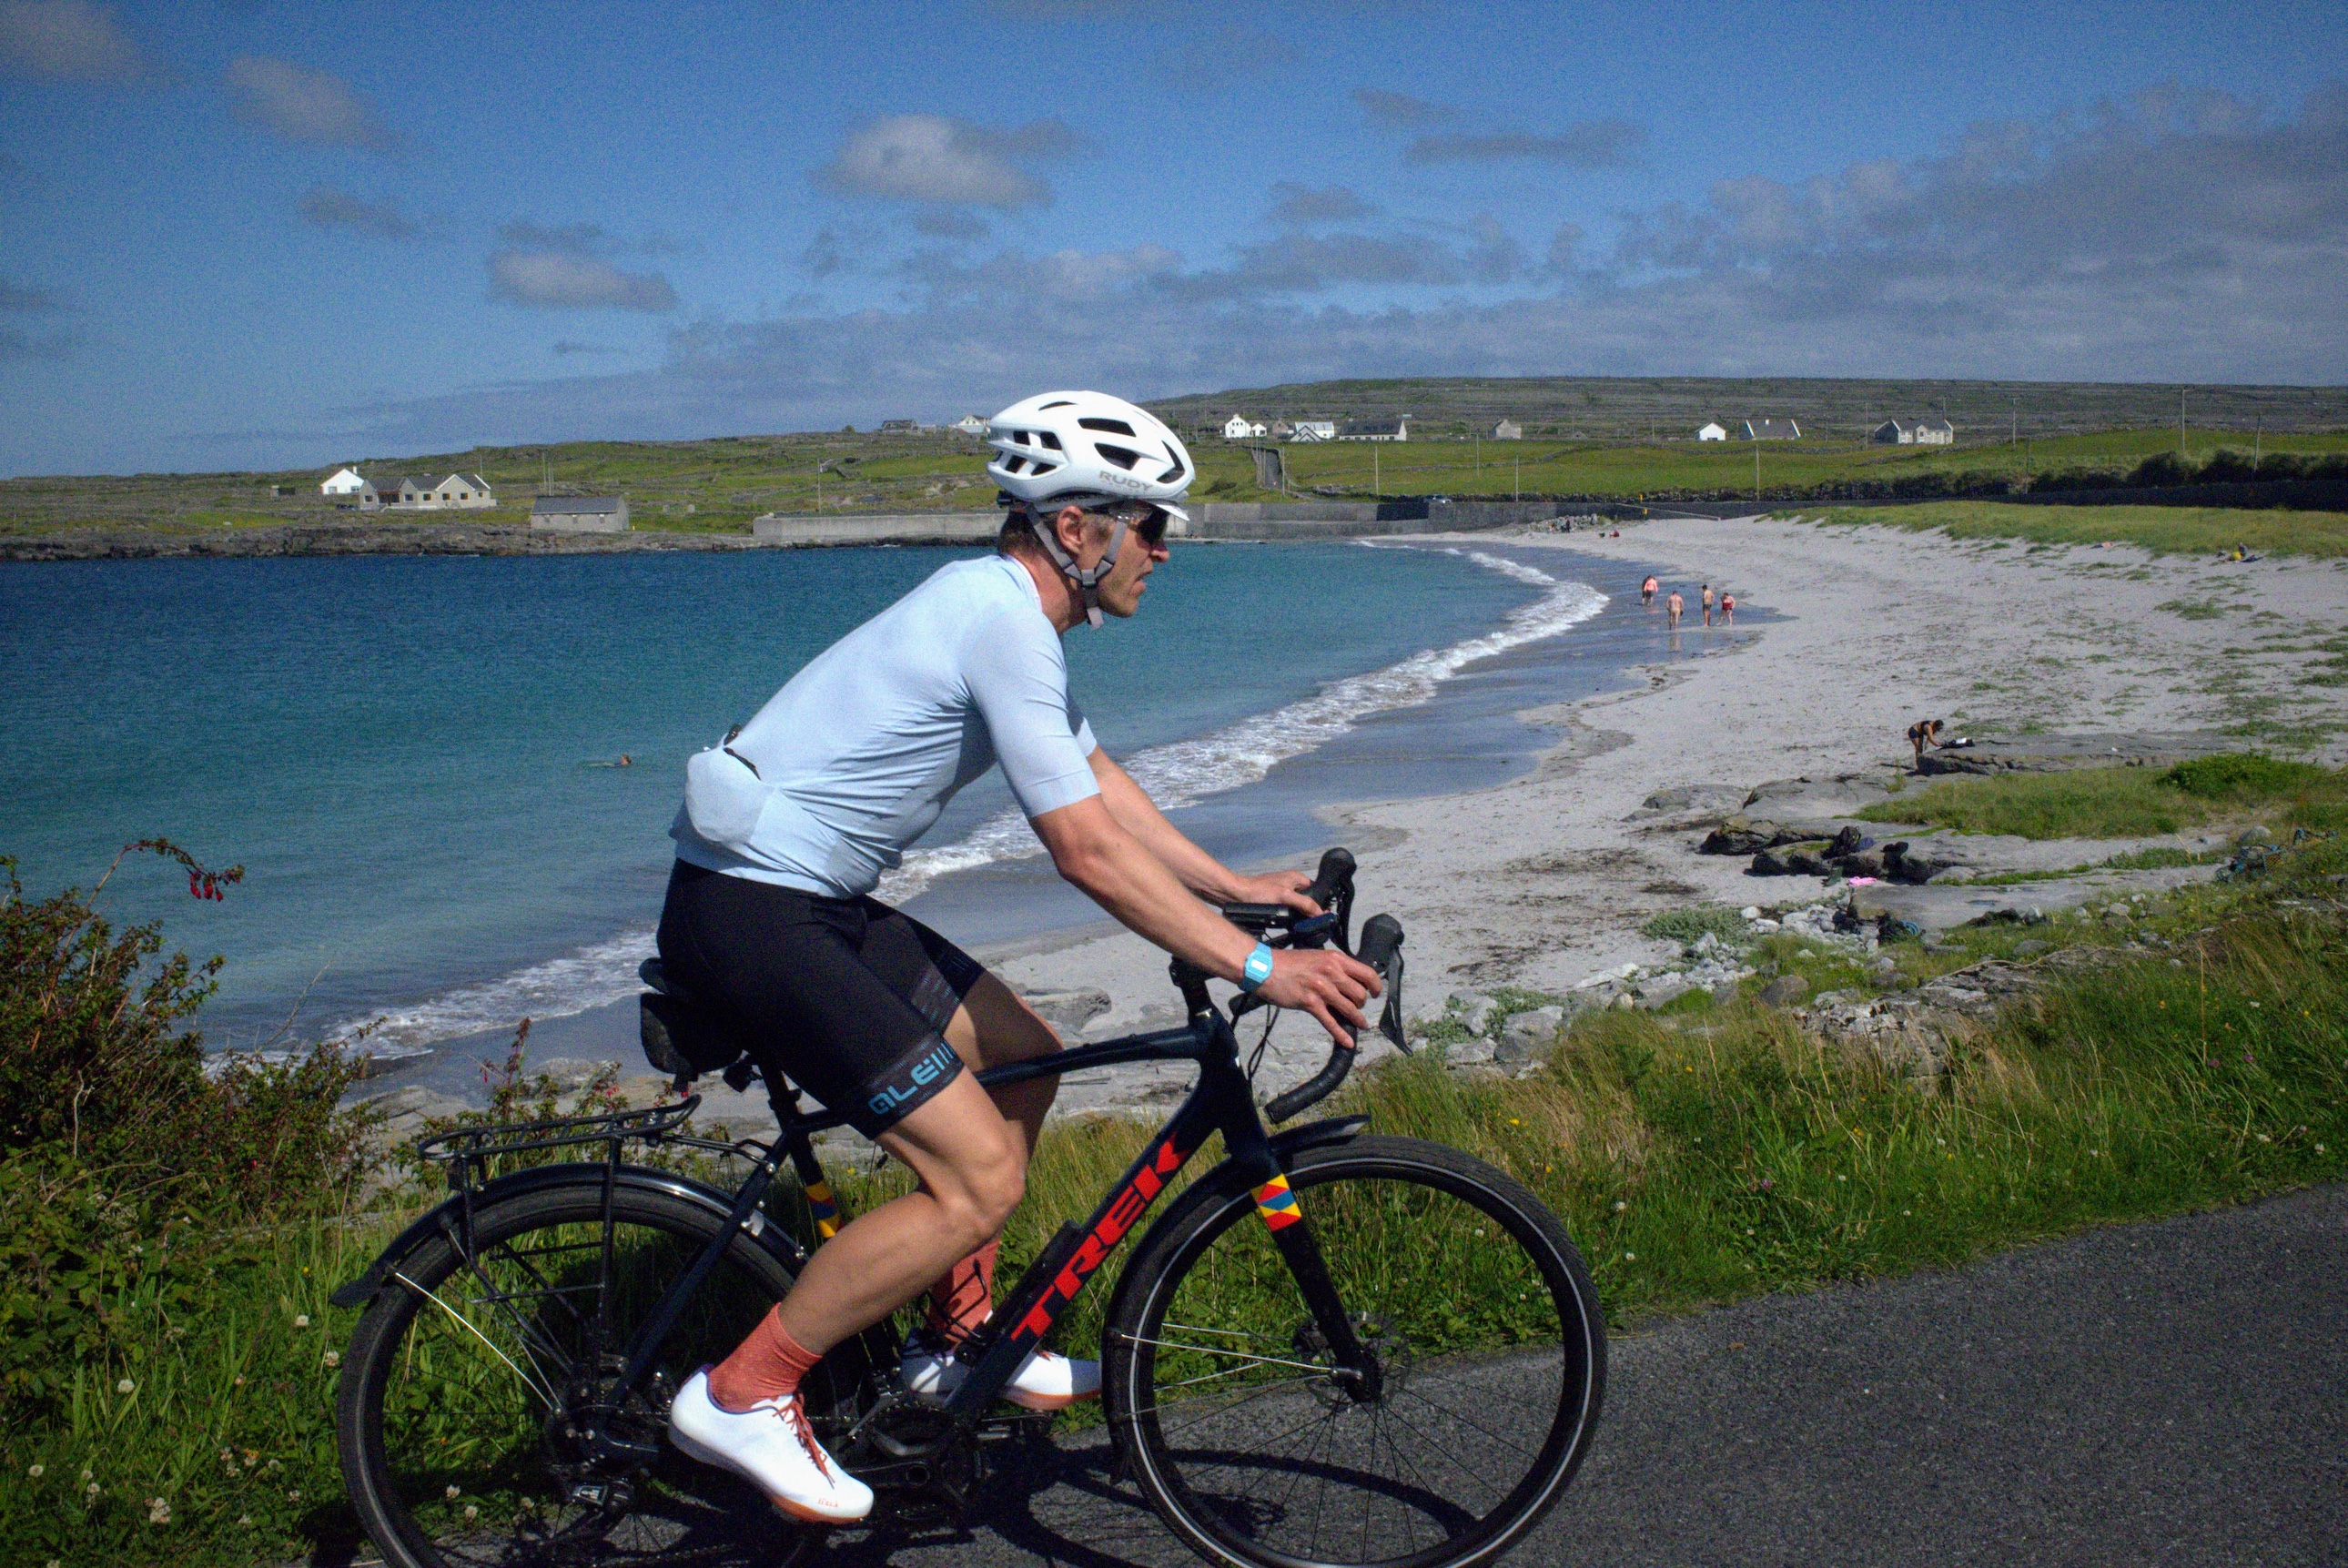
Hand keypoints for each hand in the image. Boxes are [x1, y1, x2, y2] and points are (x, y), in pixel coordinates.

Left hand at [1229, 868, 1319, 914]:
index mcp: (1296, 878)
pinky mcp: (1275, 900)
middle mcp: (1291, 883)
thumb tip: (1319, 912)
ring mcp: (1283, 892)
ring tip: (1300, 923)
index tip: (1321, 915)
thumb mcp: (1285, 896)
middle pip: (1307, 899)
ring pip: (1297, 905)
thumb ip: (1304, 903)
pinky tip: (1289, 922)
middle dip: (1308, 910)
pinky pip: (1288, 909)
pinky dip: (1289, 915)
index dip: (1319, 902)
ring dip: (1298, 914)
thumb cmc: (1259, 891)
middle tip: (1310, 922)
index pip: (1315, 890)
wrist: (1237, 895)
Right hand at [1256, 947, 1382, 1045]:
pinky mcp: (1310, 1003)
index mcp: (1336, 959)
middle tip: (1357, 1007)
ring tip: (1361, 1024)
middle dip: (1361, 1003)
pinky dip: (1341, 1034)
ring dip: (1358, 1019)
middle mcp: (1331, 972)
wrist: (1266, 968)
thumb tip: (1348, 979)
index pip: (1367, 973)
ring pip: (1349, 1009)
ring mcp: (1321, 989)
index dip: (1376, 986)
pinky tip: (1348, 1042)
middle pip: (1360, 994)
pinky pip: (1331, 1022)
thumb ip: (1334, 966)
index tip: (1376, 993)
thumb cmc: (1289, 962)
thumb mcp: (1317, 956)